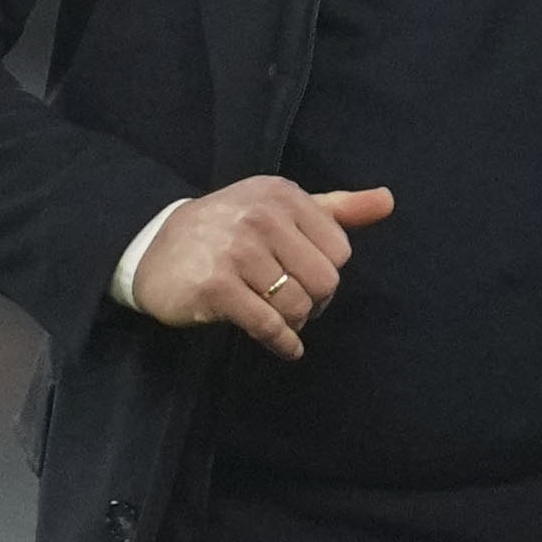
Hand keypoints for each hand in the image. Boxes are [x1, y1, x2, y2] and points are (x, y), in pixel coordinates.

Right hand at [133, 177, 394, 360]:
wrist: (153, 248)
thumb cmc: (228, 228)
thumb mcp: (280, 208)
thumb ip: (336, 208)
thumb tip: (388, 201)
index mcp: (282, 194)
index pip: (339, 250)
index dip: (328, 271)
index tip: (305, 278)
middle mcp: (261, 216)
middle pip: (325, 281)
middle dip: (315, 302)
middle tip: (295, 304)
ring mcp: (237, 251)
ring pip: (299, 305)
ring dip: (296, 322)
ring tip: (279, 318)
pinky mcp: (217, 286)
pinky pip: (269, 326)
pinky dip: (283, 343)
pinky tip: (284, 346)